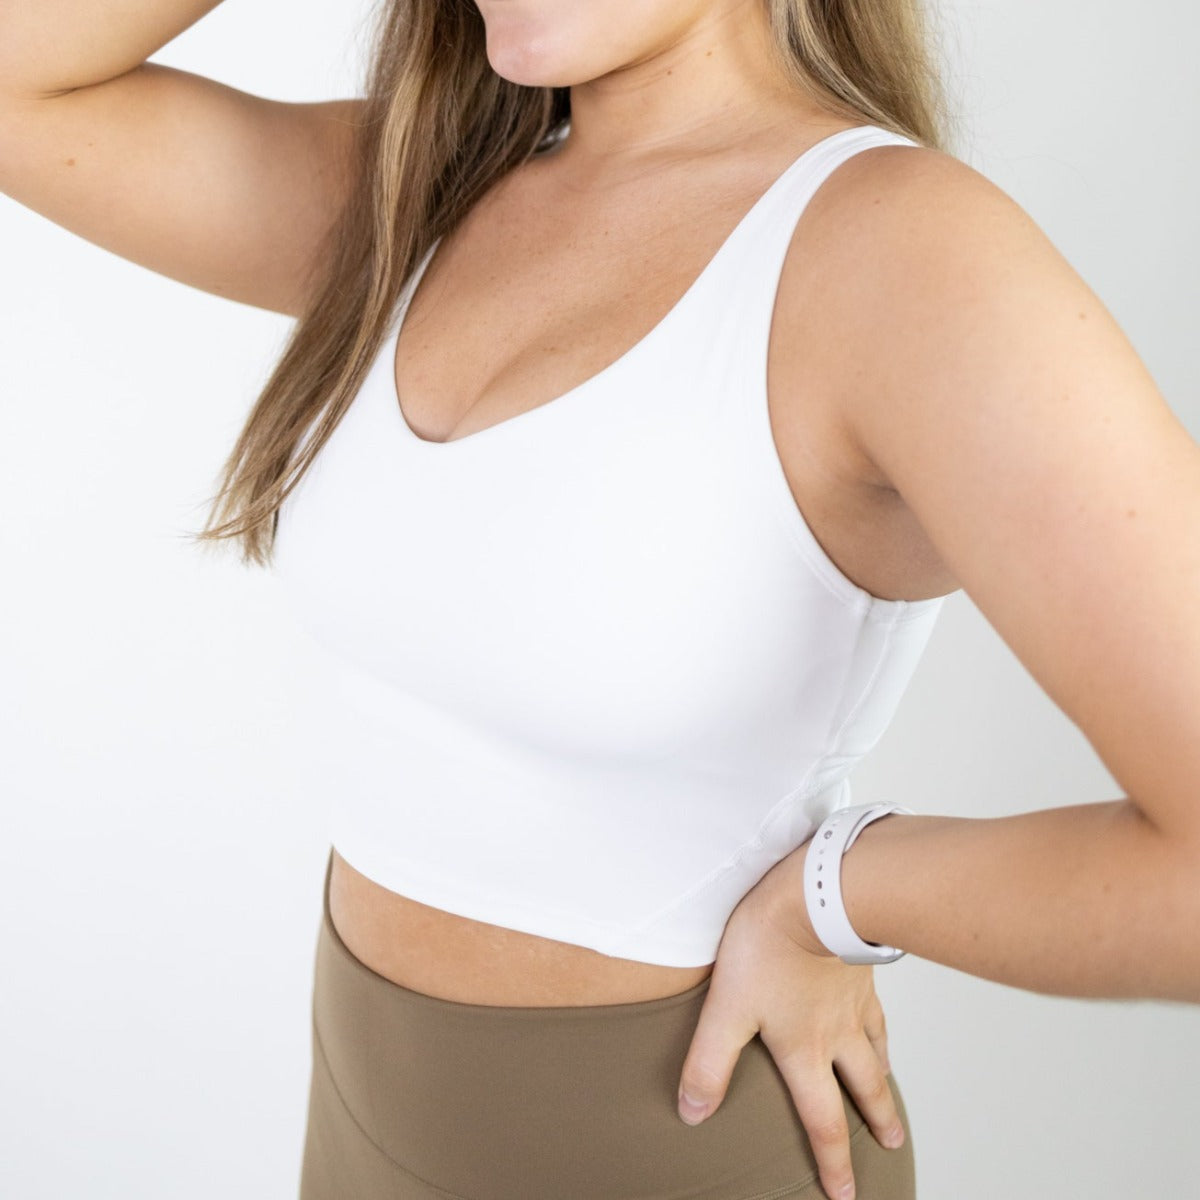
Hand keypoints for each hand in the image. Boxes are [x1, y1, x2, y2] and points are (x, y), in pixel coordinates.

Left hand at [675, 841, 903, 1199]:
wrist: (814, 895)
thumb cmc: (767, 948)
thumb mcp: (726, 1010)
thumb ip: (708, 1063)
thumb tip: (692, 1114)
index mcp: (804, 1051)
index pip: (822, 1120)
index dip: (833, 1161)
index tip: (844, 1194)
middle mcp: (837, 1033)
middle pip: (864, 1089)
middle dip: (876, 1123)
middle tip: (891, 1146)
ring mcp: (853, 1001)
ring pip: (876, 1050)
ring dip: (883, 1078)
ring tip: (889, 1091)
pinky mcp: (858, 969)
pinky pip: (877, 1009)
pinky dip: (882, 1029)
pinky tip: (878, 1023)